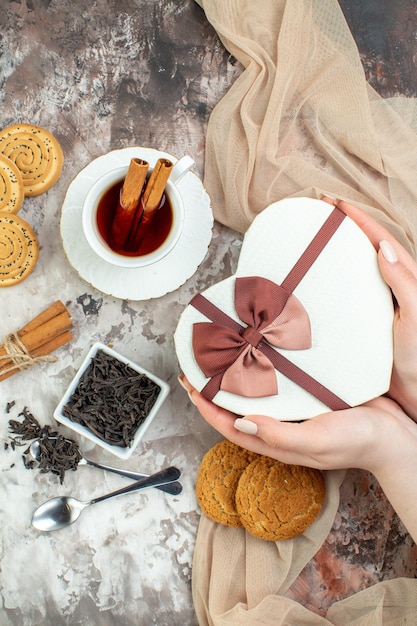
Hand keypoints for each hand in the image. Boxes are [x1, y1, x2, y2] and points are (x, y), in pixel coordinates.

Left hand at [179, 374, 413, 473]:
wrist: (393, 433)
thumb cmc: (357, 442)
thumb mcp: (316, 441)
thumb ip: (279, 436)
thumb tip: (239, 423)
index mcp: (276, 442)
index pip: (229, 425)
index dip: (206, 407)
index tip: (190, 386)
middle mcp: (279, 426)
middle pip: (237, 407)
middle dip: (215, 389)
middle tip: (198, 365)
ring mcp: (292, 411)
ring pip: (255, 392)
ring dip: (236, 376)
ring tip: (221, 354)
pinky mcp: (307, 396)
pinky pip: (278, 382)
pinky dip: (264, 368)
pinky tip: (260, 351)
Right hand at [322, 197, 416, 420]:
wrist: (416, 395)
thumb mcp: (414, 317)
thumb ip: (404, 283)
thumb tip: (384, 247)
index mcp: (402, 280)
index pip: (377, 239)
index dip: (357, 219)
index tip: (334, 203)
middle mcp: (386, 289)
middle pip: (361, 250)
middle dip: (340, 230)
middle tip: (315, 217)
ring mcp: (371, 307)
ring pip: (348, 273)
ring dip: (330, 256)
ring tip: (306, 246)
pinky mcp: (359, 325)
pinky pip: (340, 299)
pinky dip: (326, 287)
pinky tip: (309, 289)